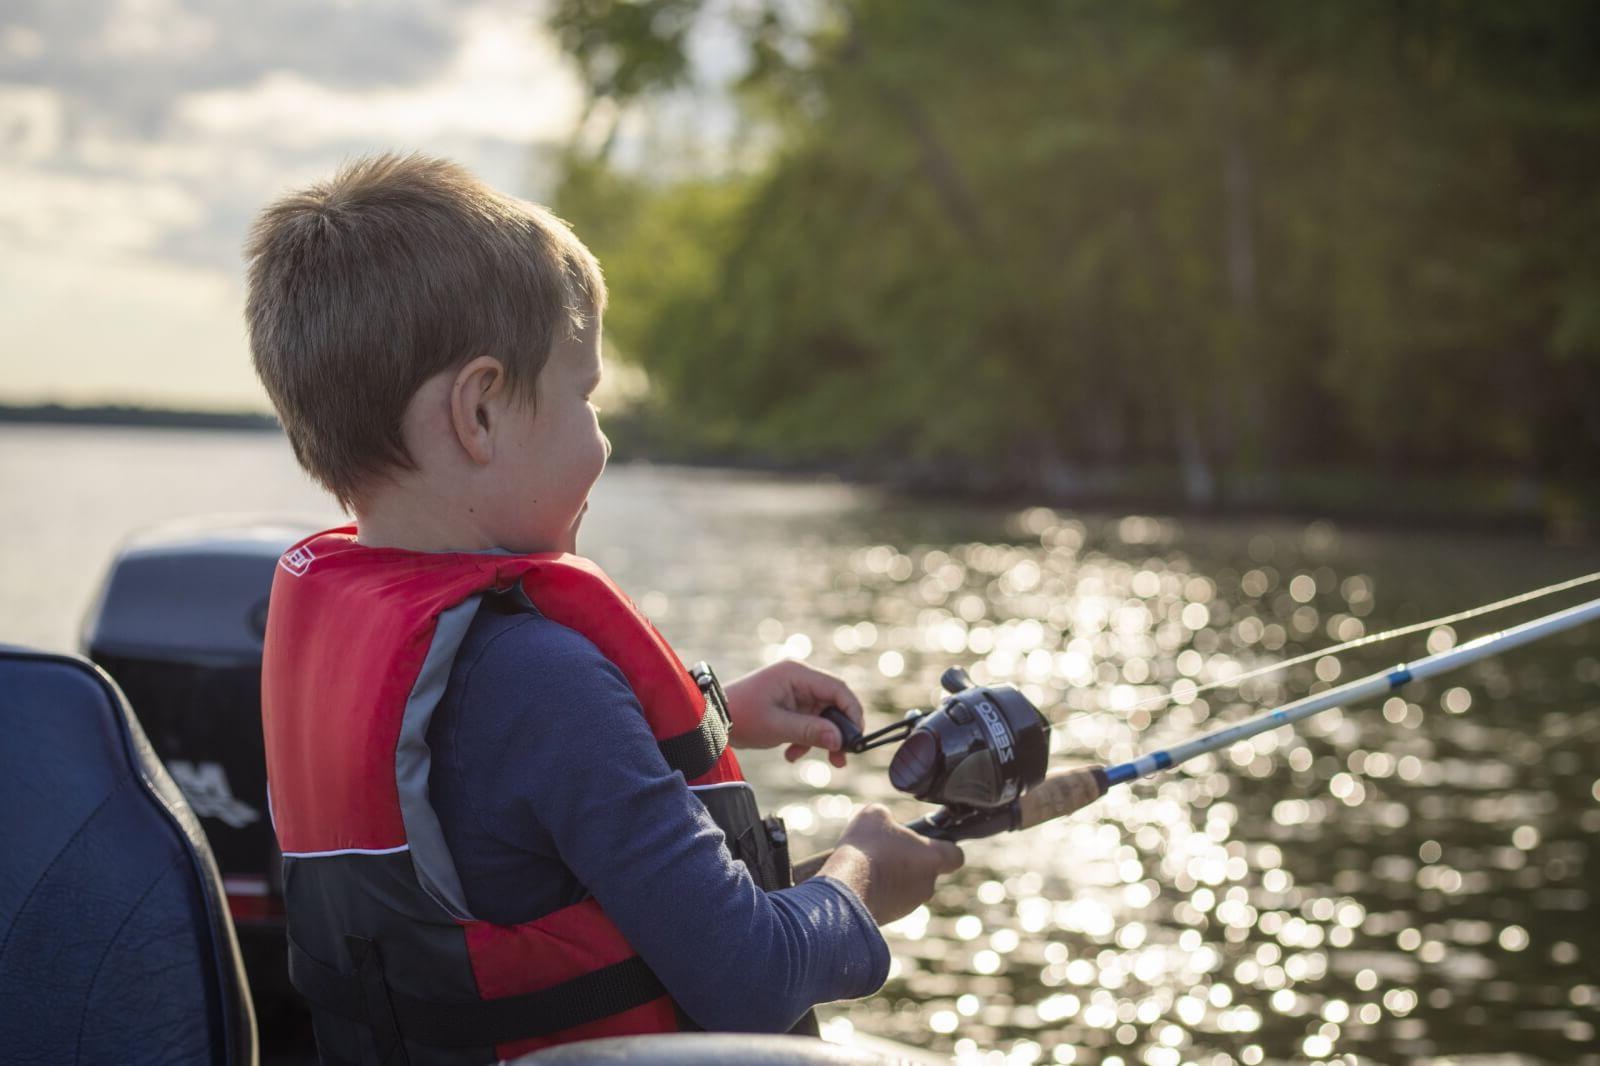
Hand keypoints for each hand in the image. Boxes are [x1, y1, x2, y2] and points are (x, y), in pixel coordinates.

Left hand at [723, 660, 864, 767]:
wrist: (711, 721)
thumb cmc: (741, 717)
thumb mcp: (777, 727)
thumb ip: (810, 731)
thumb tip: (839, 740)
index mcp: (797, 674)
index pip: (837, 688)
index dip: (852, 711)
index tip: (857, 737)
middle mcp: (799, 679)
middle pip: (833, 703)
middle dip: (838, 730)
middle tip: (843, 755)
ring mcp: (794, 693)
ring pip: (822, 716)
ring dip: (823, 739)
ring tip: (827, 762)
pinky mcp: (788, 706)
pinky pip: (808, 722)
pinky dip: (807, 739)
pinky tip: (792, 755)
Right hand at [818, 804, 963, 924]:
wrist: (846, 888)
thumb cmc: (866, 848)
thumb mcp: (875, 814)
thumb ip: (888, 817)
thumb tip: (885, 822)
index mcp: (932, 859)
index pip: (956, 855)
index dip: (945, 846)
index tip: (930, 841)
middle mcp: (927, 885)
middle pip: (926, 870)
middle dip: (909, 860)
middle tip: (886, 849)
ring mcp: (909, 905)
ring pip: (906, 886)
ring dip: (892, 876)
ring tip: (868, 865)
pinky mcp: (891, 918)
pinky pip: (889, 901)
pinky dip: (879, 891)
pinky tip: (860, 881)